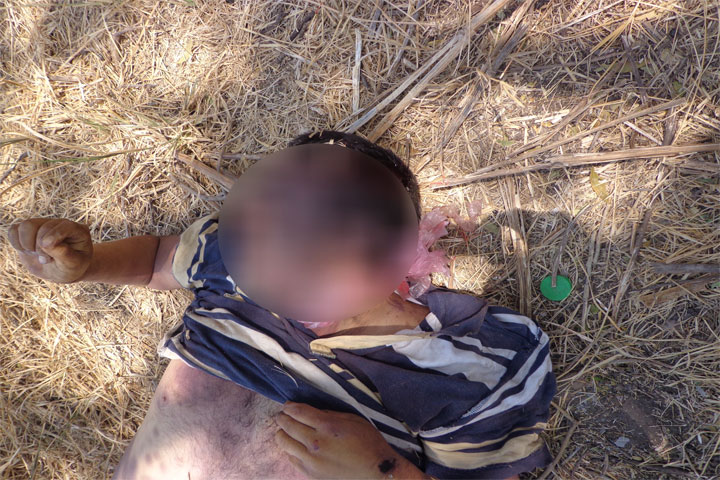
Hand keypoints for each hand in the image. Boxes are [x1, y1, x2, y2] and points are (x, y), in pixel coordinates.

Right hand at [8, 218, 92, 282]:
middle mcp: (59, 224)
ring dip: (27, 244)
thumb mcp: (73, 265)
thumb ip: (63, 253)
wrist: (61, 271)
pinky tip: (28, 252)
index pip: (65, 225)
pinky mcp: (28, 231)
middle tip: (47, 260)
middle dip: (40, 248)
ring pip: (26, 226)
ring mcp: (43, 225)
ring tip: (36, 254)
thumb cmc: (70, 268)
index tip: (48, 250)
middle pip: (41, 227)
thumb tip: (46, 243)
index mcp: (78, 230)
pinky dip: (16, 243)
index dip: (54, 236)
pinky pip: (14, 230)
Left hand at [275, 402, 423, 479]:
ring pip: (285, 444)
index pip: (298, 412)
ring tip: (283, 431)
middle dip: (282, 418)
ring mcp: (312, 461)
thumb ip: (330, 414)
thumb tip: (312, 412)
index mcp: (327, 426)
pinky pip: (292, 460)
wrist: (376, 473)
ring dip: (282, 434)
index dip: (289, 407)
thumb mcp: (353, 420)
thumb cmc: (369, 443)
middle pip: (288, 426)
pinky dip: (289, 450)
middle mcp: (316, 443)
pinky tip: (293, 447)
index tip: (287, 405)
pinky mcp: (311, 475)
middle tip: (281, 416)